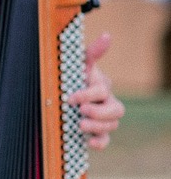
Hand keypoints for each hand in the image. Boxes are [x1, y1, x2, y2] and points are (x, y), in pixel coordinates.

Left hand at [69, 31, 125, 149]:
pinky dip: (99, 143)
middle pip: (117, 110)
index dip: (88, 94)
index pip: (102, 90)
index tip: (71, 98)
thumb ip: (92, 53)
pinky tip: (88, 142)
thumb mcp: (78, 65)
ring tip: (79, 124)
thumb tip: (107, 35)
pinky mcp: (97, 133)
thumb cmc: (72, 78)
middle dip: (99, 112)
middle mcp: (106, 103)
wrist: (60, 97)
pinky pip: (106, 141)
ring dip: (97, 126)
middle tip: (81, 111)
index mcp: (101, 86)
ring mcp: (103, 119)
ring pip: (112, 126)